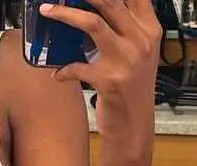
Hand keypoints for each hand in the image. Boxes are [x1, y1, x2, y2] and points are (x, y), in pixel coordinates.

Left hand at [40, 0, 160, 145]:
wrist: (134, 124)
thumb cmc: (133, 87)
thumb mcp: (137, 52)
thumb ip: (123, 27)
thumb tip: (91, 7)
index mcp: (149, 30)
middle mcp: (140, 41)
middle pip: (110, 1)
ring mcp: (126, 60)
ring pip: (92, 23)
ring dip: (65, 14)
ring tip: (47, 10)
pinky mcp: (109, 80)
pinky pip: (77, 67)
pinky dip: (63, 69)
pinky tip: (57, 73)